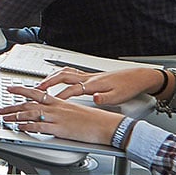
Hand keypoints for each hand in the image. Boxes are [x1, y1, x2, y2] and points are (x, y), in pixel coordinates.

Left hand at [0, 85, 123, 143]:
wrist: (107, 125)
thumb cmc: (95, 120)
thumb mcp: (76, 111)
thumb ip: (63, 110)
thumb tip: (54, 113)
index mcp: (60, 102)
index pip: (37, 93)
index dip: (22, 90)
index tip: (11, 89)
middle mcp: (57, 108)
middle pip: (29, 103)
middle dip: (12, 106)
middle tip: (1, 109)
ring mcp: (57, 118)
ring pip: (31, 113)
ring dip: (15, 116)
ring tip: (5, 118)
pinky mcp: (60, 129)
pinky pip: (39, 126)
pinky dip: (27, 126)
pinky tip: (19, 127)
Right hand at [39, 65, 163, 106]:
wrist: (138, 78)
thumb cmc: (129, 87)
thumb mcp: (119, 96)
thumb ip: (105, 98)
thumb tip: (95, 99)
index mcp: (94, 84)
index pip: (72, 89)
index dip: (59, 96)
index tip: (48, 102)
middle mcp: (89, 78)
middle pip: (63, 76)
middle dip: (48, 82)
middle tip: (37, 88)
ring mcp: (89, 75)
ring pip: (65, 72)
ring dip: (52, 77)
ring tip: (42, 83)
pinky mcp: (91, 76)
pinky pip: (71, 72)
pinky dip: (61, 74)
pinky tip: (59, 78)